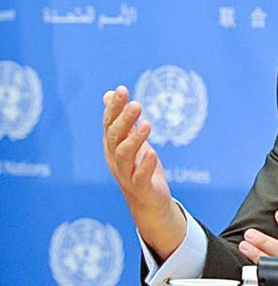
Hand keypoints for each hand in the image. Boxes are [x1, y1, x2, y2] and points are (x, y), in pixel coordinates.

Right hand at [103, 85, 185, 259]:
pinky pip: (139, 177)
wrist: (148, 202)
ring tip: (147, 124)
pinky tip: (153, 153)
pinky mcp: (140, 188)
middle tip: (137, 104)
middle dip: (124, 119)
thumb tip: (110, 93)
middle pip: (114, 136)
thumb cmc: (139, 167)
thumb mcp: (130, 140)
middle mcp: (115, 158)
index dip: (114, 107)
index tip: (122, 89)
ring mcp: (126, 174)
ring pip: (124, 155)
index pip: (110, 123)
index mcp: (113, 145)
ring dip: (135, 139)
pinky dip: (145, 165)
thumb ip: (122, 119)